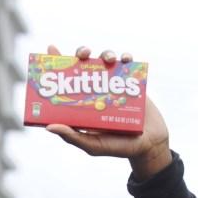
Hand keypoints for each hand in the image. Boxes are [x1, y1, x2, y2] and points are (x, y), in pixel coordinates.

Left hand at [44, 45, 170, 180]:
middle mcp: (97, 90)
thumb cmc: (117, 148)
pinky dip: (126, 58)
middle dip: (81, 53)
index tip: (51, 49)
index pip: (67, 80)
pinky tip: (125, 59)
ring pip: (106, 60)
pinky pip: (129, 65)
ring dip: (105, 53)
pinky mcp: (133, 84)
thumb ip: (72, 137)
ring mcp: (115, 85)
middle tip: (83, 54)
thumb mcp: (92, 145)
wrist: (149, 146)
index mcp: (83, 102)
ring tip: (108, 58)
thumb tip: (49, 127)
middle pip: (86, 64)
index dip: (58, 63)